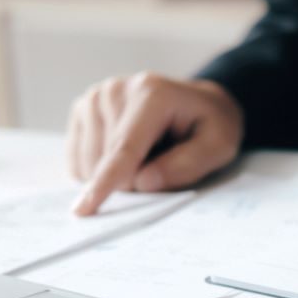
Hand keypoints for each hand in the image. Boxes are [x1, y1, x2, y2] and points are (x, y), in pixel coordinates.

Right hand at [67, 72, 244, 215]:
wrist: (198, 102)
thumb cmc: (210, 126)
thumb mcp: (219, 146)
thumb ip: (187, 165)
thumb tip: (143, 182)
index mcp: (153, 95)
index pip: (125, 148)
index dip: (106, 181)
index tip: (85, 208)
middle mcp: (117, 90)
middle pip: (105, 160)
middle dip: (129, 182)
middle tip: (161, 169)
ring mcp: (96, 97)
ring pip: (87, 162)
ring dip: (114, 176)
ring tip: (147, 156)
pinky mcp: (82, 109)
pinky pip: (77, 159)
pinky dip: (98, 171)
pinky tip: (123, 158)